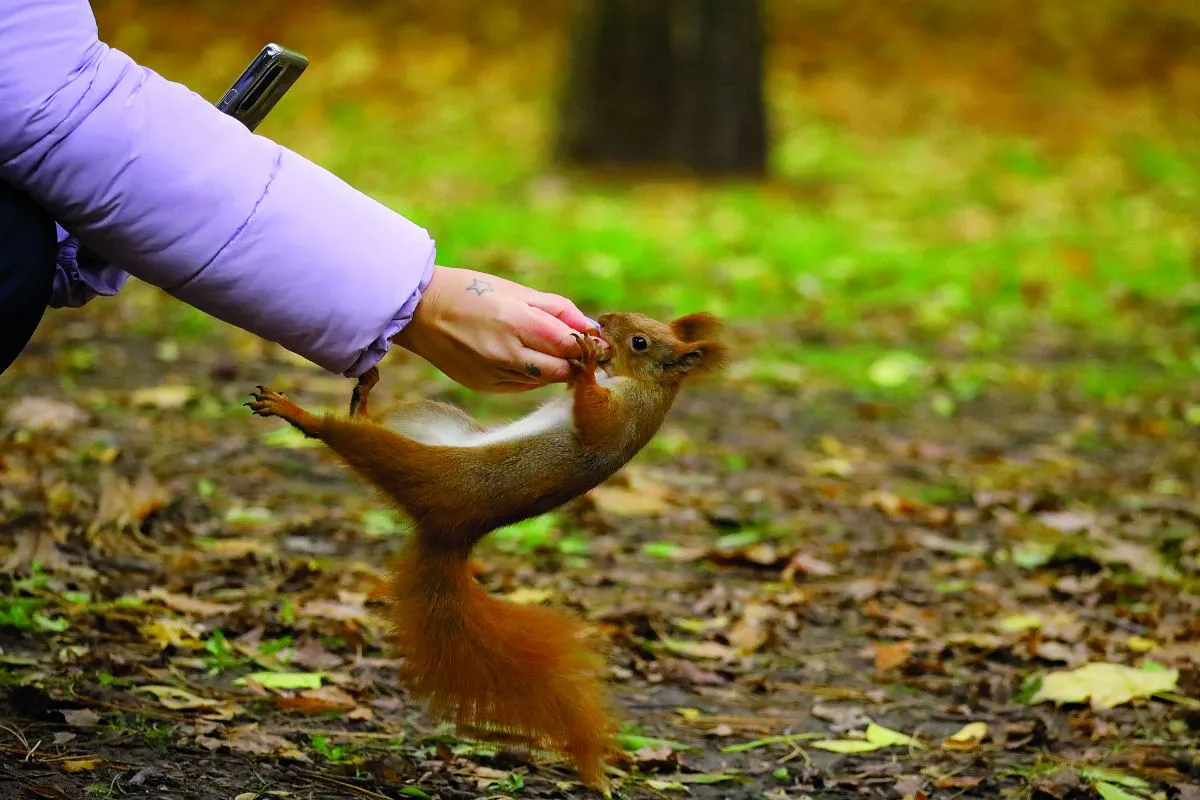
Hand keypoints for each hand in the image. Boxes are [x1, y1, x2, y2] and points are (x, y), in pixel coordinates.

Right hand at [393, 266, 604, 392]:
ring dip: (555, 369)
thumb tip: (589, 326)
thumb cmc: (470, 291)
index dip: (588, 345)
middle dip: (576, 361)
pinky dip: (533, 375)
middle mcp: (507, 353)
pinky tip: (527, 359)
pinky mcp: (483, 386)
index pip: (570, 344)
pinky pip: (522, 386)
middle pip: (562, 369)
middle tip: (582, 351)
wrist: (419, 310)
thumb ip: (556, 309)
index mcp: (517, 323)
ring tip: (551, 352)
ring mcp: (494, 374)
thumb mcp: (515, 291)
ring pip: (544, 381)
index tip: (597, 343)